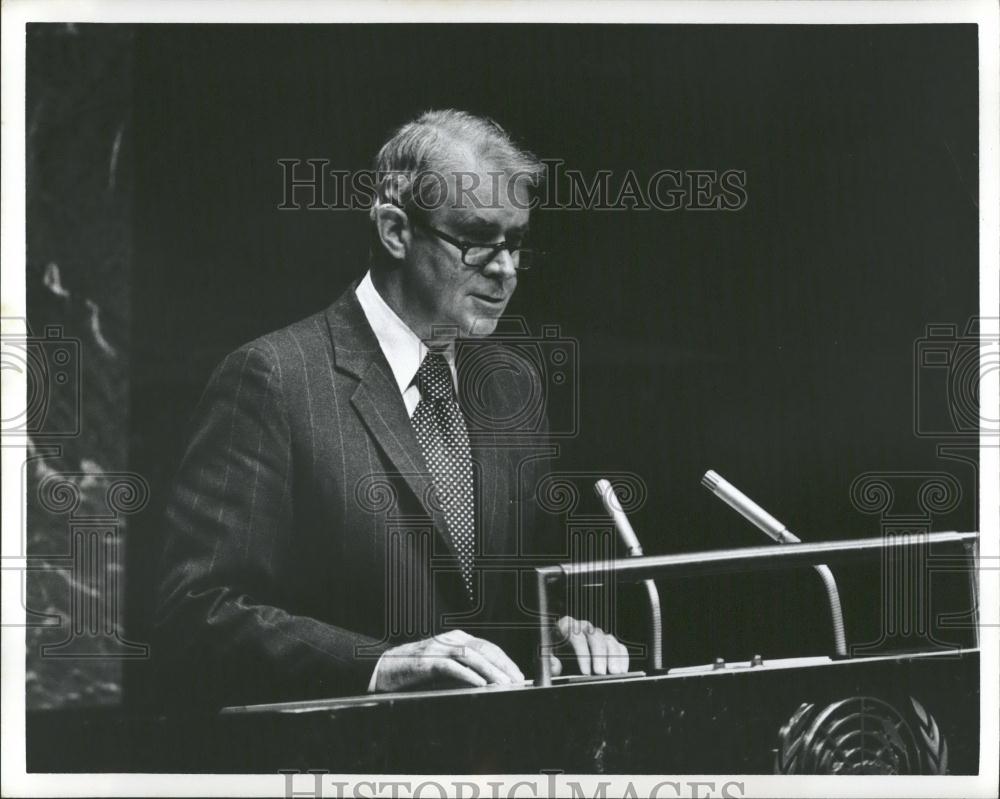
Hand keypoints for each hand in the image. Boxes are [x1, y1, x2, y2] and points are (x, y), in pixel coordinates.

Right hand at [374, 630, 524, 691]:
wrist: (385, 670)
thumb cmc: (417, 672)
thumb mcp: (447, 669)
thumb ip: (466, 671)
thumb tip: (491, 685)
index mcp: (457, 638)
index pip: (488, 647)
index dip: (505, 660)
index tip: (518, 674)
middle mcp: (450, 639)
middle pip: (484, 649)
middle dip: (503, 666)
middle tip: (517, 680)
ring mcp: (438, 648)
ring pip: (471, 656)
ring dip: (490, 671)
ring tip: (504, 684)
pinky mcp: (427, 660)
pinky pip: (452, 666)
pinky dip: (468, 675)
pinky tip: (480, 684)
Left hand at [552, 616, 628, 675]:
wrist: (560, 658)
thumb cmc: (553, 656)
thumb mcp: (546, 658)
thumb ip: (549, 662)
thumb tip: (555, 665)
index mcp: (565, 626)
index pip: (576, 636)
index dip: (582, 654)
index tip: (585, 671)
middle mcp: (583, 627)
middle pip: (595, 637)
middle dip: (599, 656)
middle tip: (600, 673)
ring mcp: (597, 634)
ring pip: (609, 641)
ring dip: (613, 657)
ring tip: (614, 673)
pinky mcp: (608, 642)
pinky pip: (619, 647)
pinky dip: (622, 658)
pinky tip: (622, 670)